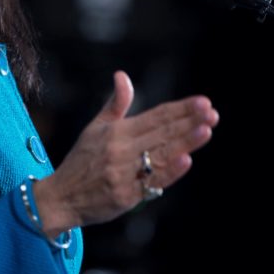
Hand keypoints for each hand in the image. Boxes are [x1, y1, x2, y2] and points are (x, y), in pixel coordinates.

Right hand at [32, 70, 218, 235]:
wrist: (61, 197)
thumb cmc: (81, 161)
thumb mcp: (95, 128)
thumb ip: (115, 104)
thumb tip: (122, 75)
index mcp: (116, 132)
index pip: (155, 116)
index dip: (180, 109)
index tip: (202, 102)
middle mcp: (121, 150)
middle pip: (162, 133)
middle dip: (189, 122)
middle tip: (212, 113)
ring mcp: (124, 173)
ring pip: (161, 155)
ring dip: (185, 142)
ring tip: (206, 130)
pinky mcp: (126, 196)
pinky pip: (152, 182)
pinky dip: (169, 171)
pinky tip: (186, 161)